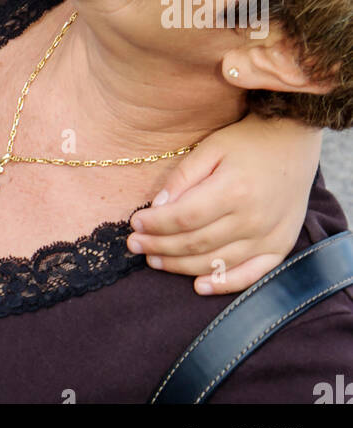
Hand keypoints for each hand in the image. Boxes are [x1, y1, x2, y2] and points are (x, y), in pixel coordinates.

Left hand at [126, 115, 321, 293]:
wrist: (293, 142)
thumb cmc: (247, 142)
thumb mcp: (211, 147)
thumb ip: (184, 177)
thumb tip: (158, 207)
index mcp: (233, 190)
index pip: (184, 217)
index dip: (155, 225)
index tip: (134, 224)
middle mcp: (252, 219)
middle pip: (196, 243)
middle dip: (159, 247)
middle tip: (133, 245)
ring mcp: (267, 237)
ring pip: (215, 263)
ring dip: (180, 266)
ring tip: (153, 261)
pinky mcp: (279, 248)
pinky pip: (250, 276)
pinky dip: (223, 285)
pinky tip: (199, 286)